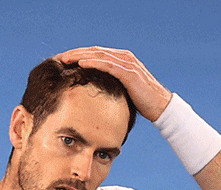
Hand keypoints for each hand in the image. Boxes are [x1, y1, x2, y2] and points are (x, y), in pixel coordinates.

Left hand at [56, 46, 172, 122]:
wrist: (160, 107)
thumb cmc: (141, 102)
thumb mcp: (122, 90)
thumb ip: (110, 85)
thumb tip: (94, 93)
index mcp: (121, 60)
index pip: (96, 54)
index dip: (79, 55)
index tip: (64, 61)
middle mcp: (124, 58)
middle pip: (95, 51)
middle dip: (76, 53)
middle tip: (60, 57)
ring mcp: (127, 64)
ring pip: (99, 55)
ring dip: (81, 56)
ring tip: (66, 59)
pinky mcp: (129, 73)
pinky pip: (108, 65)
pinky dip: (93, 63)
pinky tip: (81, 64)